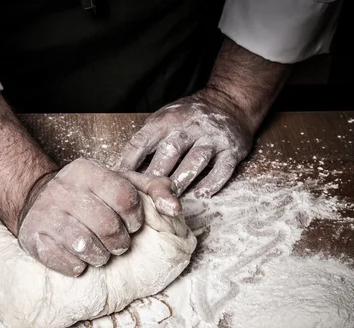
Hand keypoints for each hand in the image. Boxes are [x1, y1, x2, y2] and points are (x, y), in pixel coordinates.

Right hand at [18, 158, 179, 276]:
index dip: (135, 218)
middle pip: (108, 225)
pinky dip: (78, 266)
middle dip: (120, 242)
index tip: (132, 224)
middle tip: (118, 244)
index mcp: (87, 171)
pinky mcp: (33, 238)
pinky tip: (79, 258)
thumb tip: (174, 208)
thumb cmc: (90, 196)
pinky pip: (66, 263)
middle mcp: (63, 189)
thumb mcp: (122, 183)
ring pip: (85, 246)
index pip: (126, 197)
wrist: (39, 201)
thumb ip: (154, 189)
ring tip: (99, 252)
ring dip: (100, 256)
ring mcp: (45, 214)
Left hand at [118, 88, 252, 197]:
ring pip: (195, 160)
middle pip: (170, 151)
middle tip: (145, 195)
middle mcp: (190, 126)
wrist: (230, 103)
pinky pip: (222, 169)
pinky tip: (200, 195)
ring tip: (170, 198)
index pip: (143, 140)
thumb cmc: (189, 117)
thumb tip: (123, 169)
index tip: (122, 180)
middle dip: (156, 174)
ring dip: (182, 180)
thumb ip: (147, 139)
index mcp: (167, 120)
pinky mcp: (231, 150)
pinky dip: (211, 184)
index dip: (130, 162)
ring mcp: (212, 138)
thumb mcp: (164, 118)